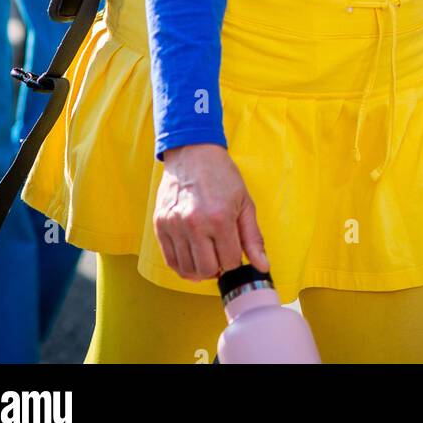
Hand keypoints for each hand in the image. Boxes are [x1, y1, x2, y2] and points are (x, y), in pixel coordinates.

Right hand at [153, 142, 269, 281]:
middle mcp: (194, 224)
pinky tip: (192, 255)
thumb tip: (262, 266)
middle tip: (220, 253)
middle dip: (217, 267)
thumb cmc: (221, 175)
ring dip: (200, 268)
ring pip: (187, 269)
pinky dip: (182, 265)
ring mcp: (174, 225)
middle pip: (207, 270)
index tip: (233, 249)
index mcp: (219, 218)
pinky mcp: (160, 225)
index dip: (235, 260)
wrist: (193, 152)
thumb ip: (253, 238)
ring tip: (206, 253)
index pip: (230, 262)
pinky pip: (170, 260)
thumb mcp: (244, 203)